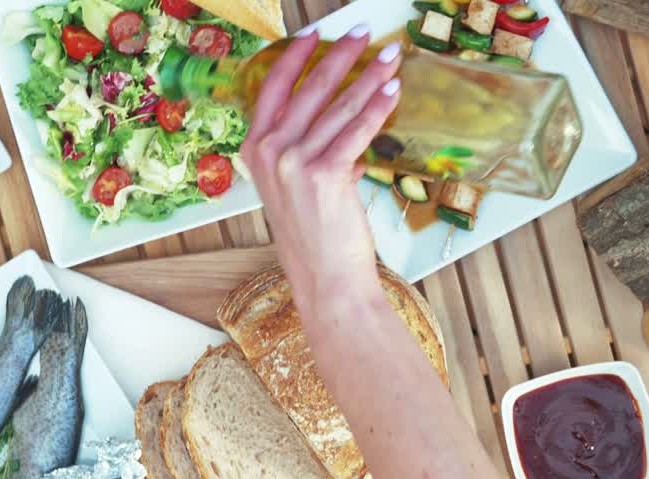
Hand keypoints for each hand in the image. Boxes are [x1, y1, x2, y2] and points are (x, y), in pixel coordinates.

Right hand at [240, 24, 401, 310]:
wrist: (325, 278)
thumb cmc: (315, 239)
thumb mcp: (298, 189)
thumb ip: (314, 154)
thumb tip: (346, 132)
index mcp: (255, 152)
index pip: (272, 89)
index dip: (294, 57)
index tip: (314, 34)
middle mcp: (268, 152)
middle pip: (308, 88)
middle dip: (339, 55)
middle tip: (362, 31)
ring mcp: (294, 162)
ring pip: (338, 105)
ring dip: (368, 75)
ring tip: (389, 55)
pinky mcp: (324, 173)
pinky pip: (357, 129)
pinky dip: (378, 106)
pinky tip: (393, 89)